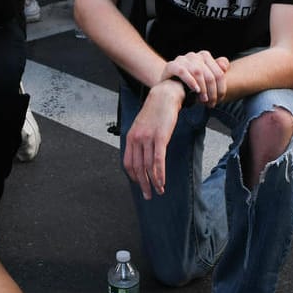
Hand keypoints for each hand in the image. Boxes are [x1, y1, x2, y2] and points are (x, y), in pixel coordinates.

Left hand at [123, 80, 184, 198]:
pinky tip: (162, 182)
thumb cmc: (155, 112)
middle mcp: (136, 139)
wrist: (164, 96)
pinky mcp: (160, 138)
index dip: (134, 177)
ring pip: (148, 167)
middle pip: (137, 168)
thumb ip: (140, 141)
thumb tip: (142, 156)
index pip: (128, 163)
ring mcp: (148, 139)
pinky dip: (160, 174)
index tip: (140, 184)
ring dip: (153, 182)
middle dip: (143, 184)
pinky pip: (158, 161)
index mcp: (130, 137)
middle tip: (148, 195)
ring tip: (158, 191)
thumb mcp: (142, 126)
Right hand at [160, 51, 229, 104]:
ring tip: (203, 100)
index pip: (219, 73)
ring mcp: (182, 59)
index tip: (219, 100)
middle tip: (211, 103)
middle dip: (212, 92)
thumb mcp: (206, 79)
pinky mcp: (171, 65)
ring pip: (198, 72)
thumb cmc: (190, 84)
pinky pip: (182, 71)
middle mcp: (194, 55)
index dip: (221, 88)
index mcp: (204, 56)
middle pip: (209, 75)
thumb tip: (225, 67)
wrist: (169, 88)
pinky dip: (190, 81)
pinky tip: (195, 90)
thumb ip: (217, 71)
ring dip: (203, 88)